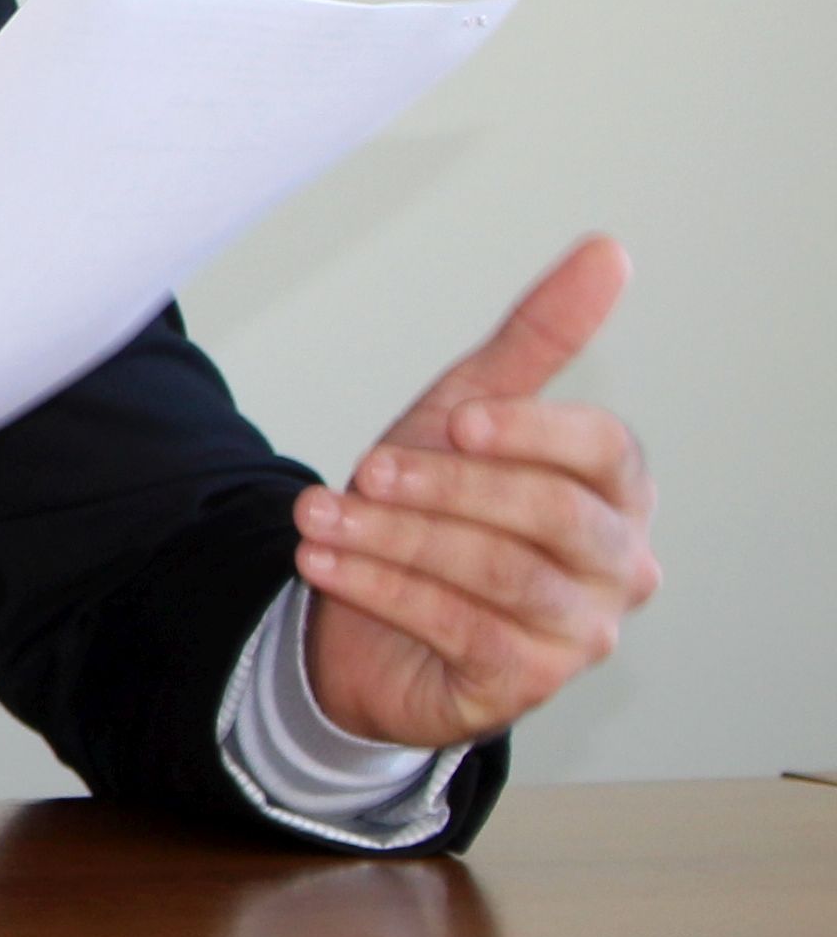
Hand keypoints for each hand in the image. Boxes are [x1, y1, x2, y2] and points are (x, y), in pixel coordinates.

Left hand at [298, 237, 658, 750]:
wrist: (370, 613)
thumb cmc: (438, 502)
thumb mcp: (469, 411)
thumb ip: (537, 338)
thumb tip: (607, 250)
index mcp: (618, 493)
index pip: (608, 452)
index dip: (534, 433)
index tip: (457, 419)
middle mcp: (621, 566)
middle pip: (554, 517)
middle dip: (448, 488)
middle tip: (366, 467)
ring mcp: (580, 633)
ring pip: (500, 575)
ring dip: (396, 539)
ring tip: (316, 515)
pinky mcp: (523, 685)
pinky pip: (461, 631)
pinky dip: (383, 589)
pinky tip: (322, 562)